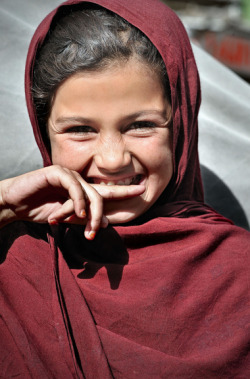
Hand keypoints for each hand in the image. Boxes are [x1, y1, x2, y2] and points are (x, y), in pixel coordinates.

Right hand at [0, 165, 144, 238]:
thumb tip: (108, 223)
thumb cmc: (40, 209)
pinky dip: (78, 201)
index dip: (125, 190)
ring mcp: (69, 175)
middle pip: (101, 195)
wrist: (15, 204)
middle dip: (101, 215)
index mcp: (83, 191)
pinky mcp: (57, 173)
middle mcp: (79, 181)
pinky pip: (74, 187)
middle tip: (96, 232)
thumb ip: (85, 219)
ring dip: (90, 213)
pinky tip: (77, 213)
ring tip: (86, 228)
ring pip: (90, 192)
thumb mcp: (66, 218)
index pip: (107, 191)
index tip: (144, 189)